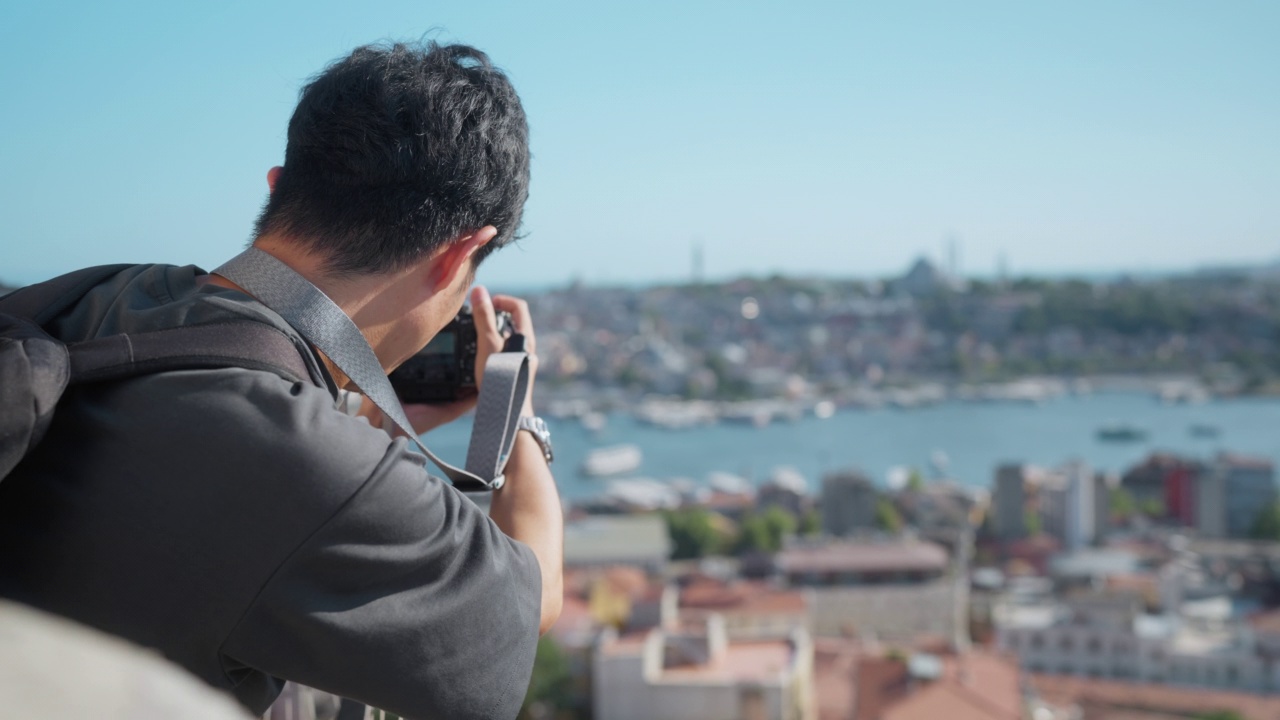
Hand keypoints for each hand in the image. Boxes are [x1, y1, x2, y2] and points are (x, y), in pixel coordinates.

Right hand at [472, 285, 537, 416]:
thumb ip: (484, 316)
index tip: (485, 305)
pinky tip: (479, 361)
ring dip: (490, 336)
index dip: (501, 300)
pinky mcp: (514, 374)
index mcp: (525, 337)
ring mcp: (522, 362)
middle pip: (512, 323)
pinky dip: (490, 352)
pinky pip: (503, 355)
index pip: (518, 307)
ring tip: (475, 343)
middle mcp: (527, 349)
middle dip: (492, 319)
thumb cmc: (500, 379)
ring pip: (506, 340)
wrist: (506, 413)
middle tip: (475, 324)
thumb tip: (480, 291)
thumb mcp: (488, 343)